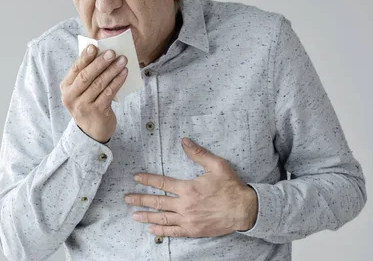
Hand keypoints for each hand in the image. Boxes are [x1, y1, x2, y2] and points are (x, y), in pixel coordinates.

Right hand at [60, 44, 127, 142]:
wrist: (91, 132)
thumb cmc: (88, 104)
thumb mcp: (81, 91)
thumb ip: (87, 75)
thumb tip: (101, 54)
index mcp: (66, 88)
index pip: (75, 69)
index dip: (85, 57)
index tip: (94, 46)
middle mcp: (71, 97)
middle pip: (86, 76)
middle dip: (100, 63)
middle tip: (112, 52)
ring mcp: (83, 106)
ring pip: (99, 84)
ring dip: (112, 70)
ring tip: (122, 60)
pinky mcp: (97, 112)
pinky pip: (108, 93)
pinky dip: (117, 81)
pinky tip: (124, 73)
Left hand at [124, 137, 257, 236]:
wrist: (245, 210)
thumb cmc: (231, 187)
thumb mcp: (217, 165)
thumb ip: (198, 153)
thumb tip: (184, 141)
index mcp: (188, 188)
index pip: (162, 183)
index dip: (147, 180)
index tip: (136, 178)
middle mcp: (185, 205)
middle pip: (157, 202)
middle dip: (140, 199)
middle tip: (126, 198)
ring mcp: (188, 220)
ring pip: (162, 218)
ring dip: (146, 216)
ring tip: (133, 215)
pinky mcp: (194, 230)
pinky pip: (173, 232)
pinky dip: (161, 231)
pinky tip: (151, 229)